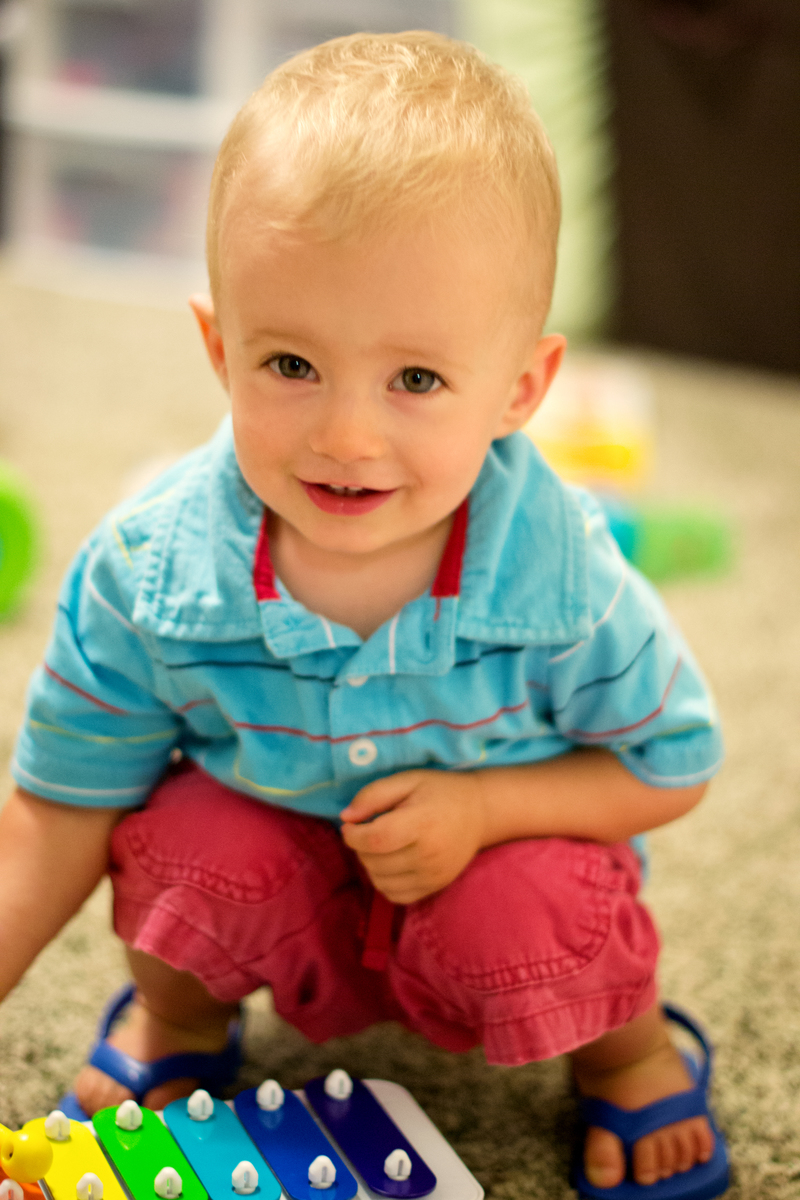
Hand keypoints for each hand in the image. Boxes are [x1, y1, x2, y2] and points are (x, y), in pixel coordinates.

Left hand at [340, 770, 485, 903]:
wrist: (479, 812)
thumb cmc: (440, 791)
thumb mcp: (408, 780)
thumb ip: (374, 795)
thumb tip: (346, 817)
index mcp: (423, 823)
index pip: (376, 839)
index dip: (353, 835)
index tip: (349, 825)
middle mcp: (429, 855)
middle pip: (375, 862)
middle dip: (360, 847)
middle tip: (368, 830)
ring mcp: (433, 875)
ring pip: (380, 881)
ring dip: (370, 865)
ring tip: (380, 845)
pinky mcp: (435, 887)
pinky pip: (395, 895)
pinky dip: (384, 881)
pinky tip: (390, 862)